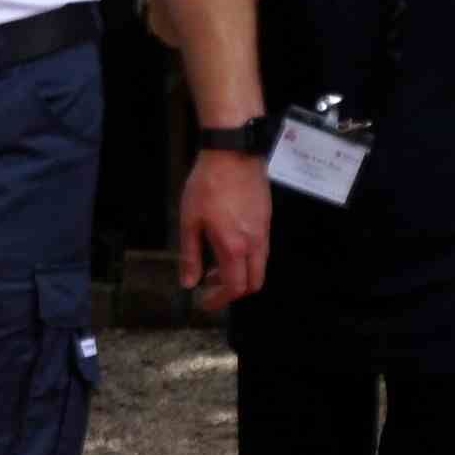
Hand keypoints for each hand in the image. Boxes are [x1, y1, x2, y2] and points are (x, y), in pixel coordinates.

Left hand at [178, 151, 271, 307]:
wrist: (233, 152)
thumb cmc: (208, 184)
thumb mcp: (190, 221)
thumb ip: (190, 256)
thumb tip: (188, 283)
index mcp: (234, 246)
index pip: (234, 287)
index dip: (219, 300)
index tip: (204, 302)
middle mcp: (255, 242)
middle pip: (254, 282)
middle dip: (234, 292)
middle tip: (211, 288)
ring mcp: (264, 229)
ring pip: (259, 265)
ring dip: (239, 274)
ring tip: (215, 267)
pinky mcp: (266, 217)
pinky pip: (262, 248)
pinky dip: (246, 258)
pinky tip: (227, 247)